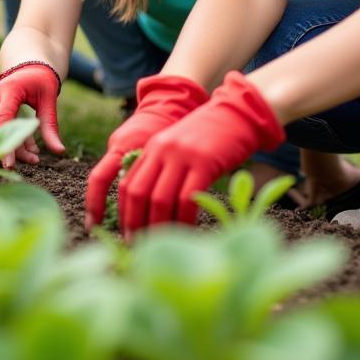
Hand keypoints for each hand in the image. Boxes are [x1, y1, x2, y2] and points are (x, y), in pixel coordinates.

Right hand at [0, 62, 63, 167]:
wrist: (31, 65)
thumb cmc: (41, 80)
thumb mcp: (49, 99)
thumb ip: (50, 125)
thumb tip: (59, 151)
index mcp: (9, 90)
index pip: (3, 119)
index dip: (6, 143)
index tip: (9, 165)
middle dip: (4, 148)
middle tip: (15, 167)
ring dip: (13, 146)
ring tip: (35, 158)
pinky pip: (0, 128)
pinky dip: (14, 140)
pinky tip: (31, 151)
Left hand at [118, 72, 285, 233]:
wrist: (235, 113)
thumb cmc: (209, 137)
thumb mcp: (178, 147)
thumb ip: (163, 168)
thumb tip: (151, 210)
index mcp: (152, 147)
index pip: (128, 184)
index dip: (125, 213)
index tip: (127, 235)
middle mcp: (162, 150)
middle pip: (140, 194)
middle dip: (137, 224)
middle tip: (141, 246)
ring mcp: (182, 155)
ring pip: (162, 199)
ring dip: (160, 227)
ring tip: (164, 244)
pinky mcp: (204, 162)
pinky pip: (188, 198)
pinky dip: (185, 220)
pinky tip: (189, 231)